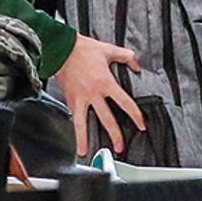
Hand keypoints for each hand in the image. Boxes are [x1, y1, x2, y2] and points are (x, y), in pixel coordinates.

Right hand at [55, 34, 144, 156]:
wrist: (61, 49)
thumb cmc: (82, 49)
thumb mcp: (108, 49)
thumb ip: (126, 56)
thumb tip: (136, 64)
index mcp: (105, 82)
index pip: (125, 103)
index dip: (135, 115)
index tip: (141, 125)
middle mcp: (93, 93)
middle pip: (106, 119)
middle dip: (115, 135)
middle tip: (120, 147)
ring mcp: (79, 98)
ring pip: (82, 123)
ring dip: (84, 139)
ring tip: (85, 151)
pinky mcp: (69, 98)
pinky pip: (73, 115)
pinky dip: (74, 126)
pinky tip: (76, 135)